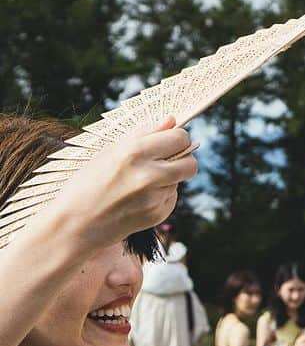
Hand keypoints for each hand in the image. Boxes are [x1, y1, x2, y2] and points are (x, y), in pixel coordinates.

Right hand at [54, 119, 197, 252]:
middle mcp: (149, 175)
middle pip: (191, 162)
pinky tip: (137, 198)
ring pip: (179, 181)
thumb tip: (172, 120)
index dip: (178, 138)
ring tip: (138, 183)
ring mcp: (155, 197)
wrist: (73, 225)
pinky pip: (171, 198)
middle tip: (165, 160)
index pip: (180, 138)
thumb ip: (144, 133)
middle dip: (183, 159)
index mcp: (134, 153)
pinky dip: (161, 195)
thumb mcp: (109, 151)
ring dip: (167, 178)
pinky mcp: (158, 215)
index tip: (170, 141)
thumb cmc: (86, 183)